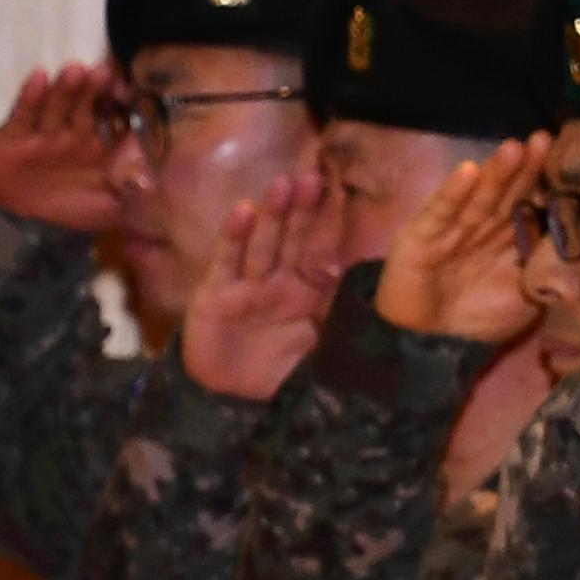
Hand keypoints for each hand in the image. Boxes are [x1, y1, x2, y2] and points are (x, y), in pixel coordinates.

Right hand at [0, 62, 125, 231]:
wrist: (25, 218)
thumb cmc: (74, 208)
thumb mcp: (113, 210)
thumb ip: (139, 199)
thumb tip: (171, 196)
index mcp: (103, 147)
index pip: (117, 120)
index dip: (125, 106)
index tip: (136, 92)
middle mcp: (78, 134)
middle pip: (88, 106)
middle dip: (97, 89)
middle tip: (106, 72)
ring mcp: (48, 132)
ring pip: (60, 106)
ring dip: (69, 88)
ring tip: (79, 70)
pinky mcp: (17, 135)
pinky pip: (25, 114)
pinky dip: (32, 96)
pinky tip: (40, 76)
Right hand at [177, 169, 347, 400]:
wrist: (233, 401)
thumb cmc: (277, 372)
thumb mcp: (320, 348)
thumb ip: (337, 318)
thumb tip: (363, 289)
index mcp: (306, 294)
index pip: (318, 252)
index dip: (327, 228)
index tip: (341, 199)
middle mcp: (277, 283)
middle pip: (291, 239)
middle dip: (302, 210)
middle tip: (313, 178)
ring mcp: (246, 286)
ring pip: (263, 243)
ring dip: (272, 214)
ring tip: (284, 184)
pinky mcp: (216, 295)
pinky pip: (227, 261)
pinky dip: (234, 235)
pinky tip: (242, 210)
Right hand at [376, 132, 548, 341]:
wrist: (428, 344)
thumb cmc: (478, 319)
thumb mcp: (524, 300)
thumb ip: (547, 276)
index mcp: (506, 240)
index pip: (529, 207)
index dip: (545, 186)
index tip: (567, 163)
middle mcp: (481, 229)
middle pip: (507, 195)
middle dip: (525, 169)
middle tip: (545, 140)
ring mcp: (451, 230)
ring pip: (478, 198)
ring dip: (495, 173)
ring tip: (514, 148)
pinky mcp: (421, 238)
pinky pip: (440, 212)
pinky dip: (454, 192)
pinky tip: (468, 171)